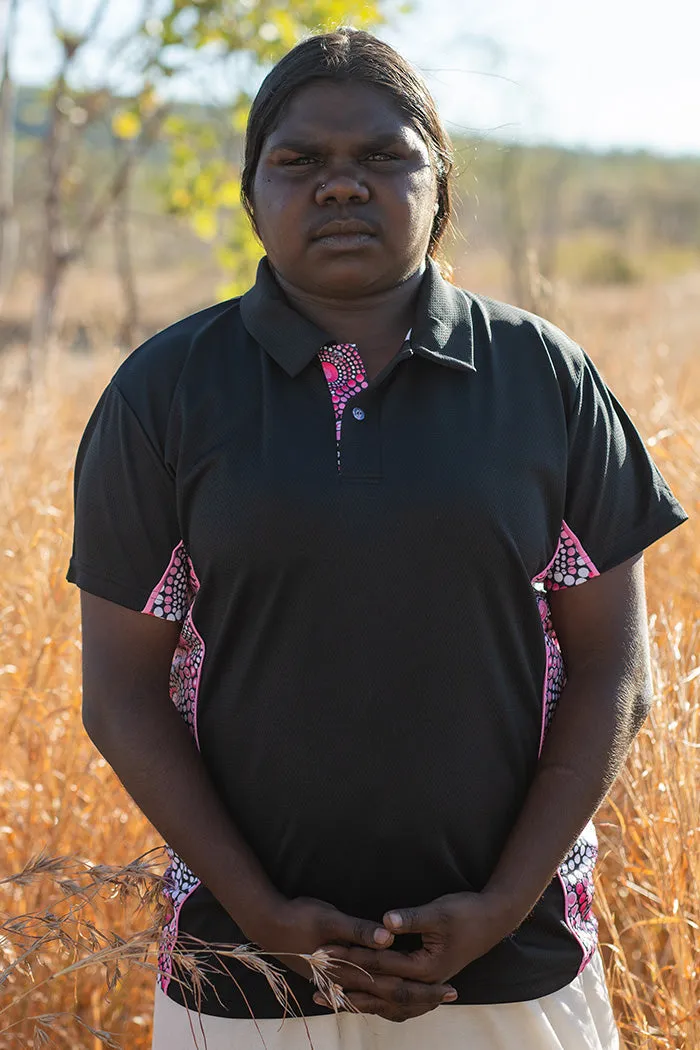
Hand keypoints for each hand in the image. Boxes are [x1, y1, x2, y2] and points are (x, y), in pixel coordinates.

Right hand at [244, 896, 457, 1021]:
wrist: (267, 925)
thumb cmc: (299, 917)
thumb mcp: (331, 918)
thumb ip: (360, 931)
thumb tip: (390, 938)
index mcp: (348, 972)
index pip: (394, 989)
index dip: (424, 990)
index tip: (450, 989)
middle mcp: (345, 985)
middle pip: (392, 1000)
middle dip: (423, 998)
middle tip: (452, 995)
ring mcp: (337, 984)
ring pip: (379, 1002)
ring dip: (406, 1001)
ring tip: (431, 999)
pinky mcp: (332, 978)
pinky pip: (366, 996)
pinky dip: (385, 999)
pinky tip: (392, 995)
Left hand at [318, 891, 514, 996]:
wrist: (493, 919)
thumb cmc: (466, 912)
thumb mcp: (438, 912)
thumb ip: (410, 918)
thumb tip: (384, 920)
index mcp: (426, 967)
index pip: (380, 965)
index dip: (351, 957)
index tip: (325, 952)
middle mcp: (425, 982)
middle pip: (379, 989)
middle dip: (347, 984)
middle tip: (316, 983)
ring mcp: (427, 985)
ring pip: (386, 1001)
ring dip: (358, 999)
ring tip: (329, 1000)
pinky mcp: (427, 982)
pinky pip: (396, 1000)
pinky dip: (376, 1002)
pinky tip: (361, 1001)